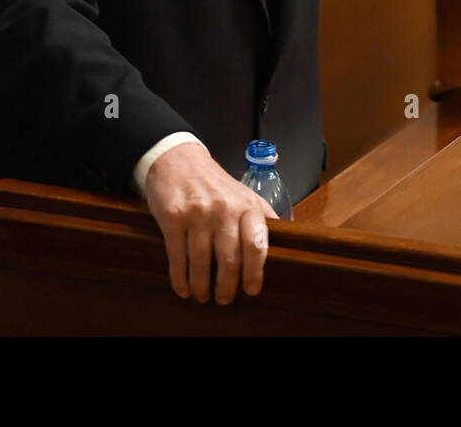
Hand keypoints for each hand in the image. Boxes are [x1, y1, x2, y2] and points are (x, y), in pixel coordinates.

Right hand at [145, 141, 275, 304]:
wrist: (178, 160)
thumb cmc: (215, 184)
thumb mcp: (245, 195)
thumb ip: (262, 218)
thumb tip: (286, 243)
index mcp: (247, 206)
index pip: (256, 245)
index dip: (254, 273)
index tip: (251, 290)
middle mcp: (224, 209)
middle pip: (229, 259)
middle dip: (227, 287)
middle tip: (224, 299)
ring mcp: (198, 213)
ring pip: (201, 262)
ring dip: (202, 286)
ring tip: (203, 295)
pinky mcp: (174, 217)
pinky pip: (177, 256)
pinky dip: (180, 279)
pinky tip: (183, 288)